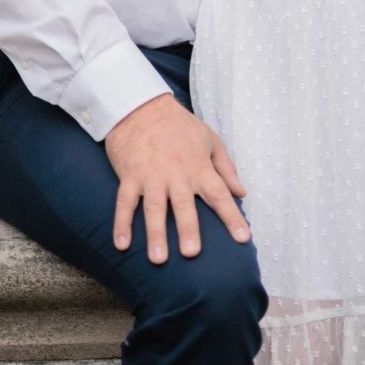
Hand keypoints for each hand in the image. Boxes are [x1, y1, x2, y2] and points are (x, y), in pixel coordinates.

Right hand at [104, 94, 249, 262]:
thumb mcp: (209, 139)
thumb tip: (242, 193)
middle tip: (191, 253)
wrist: (140, 105)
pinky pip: (124, 202)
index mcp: (198, 167)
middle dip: (188, 230)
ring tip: (158, 258)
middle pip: (183, 206)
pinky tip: (122, 243)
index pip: (219, 195)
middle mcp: (175, 174)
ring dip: (155, 233)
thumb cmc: (178, 124)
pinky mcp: (129, 176)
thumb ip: (226, 168)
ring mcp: (150, 176)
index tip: (243, 238)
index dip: (232, 217)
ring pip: (153, 208)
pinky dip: (122, 223)